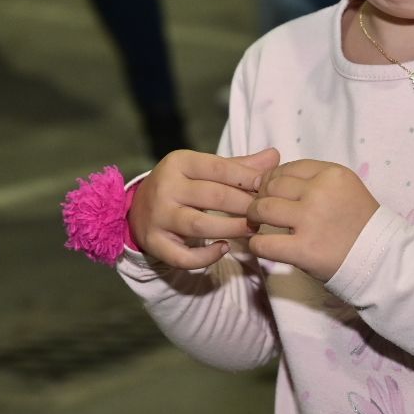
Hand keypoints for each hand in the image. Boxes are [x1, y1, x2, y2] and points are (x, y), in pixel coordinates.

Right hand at [129, 148, 279, 269]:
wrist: (138, 208)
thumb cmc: (183, 185)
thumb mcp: (204, 170)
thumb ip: (239, 166)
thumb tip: (275, 156)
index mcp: (179, 162)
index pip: (219, 167)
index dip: (247, 178)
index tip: (268, 188)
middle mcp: (165, 187)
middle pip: (213, 196)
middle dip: (245, 205)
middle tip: (265, 213)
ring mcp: (157, 216)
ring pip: (200, 225)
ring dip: (232, 229)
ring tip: (253, 230)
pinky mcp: (154, 243)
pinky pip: (183, 256)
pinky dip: (206, 257)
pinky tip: (224, 248)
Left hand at [247, 160, 380, 281]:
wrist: (381, 258)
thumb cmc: (361, 223)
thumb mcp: (346, 187)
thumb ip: (315, 180)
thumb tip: (270, 177)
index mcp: (332, 174)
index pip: (289, 168)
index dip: (274, 178)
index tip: (271, 191)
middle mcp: (320, 192)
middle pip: (273, 185)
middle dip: (261, 196)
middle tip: (261, 209)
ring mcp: (310, 220)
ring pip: (263, 209)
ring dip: (254, 216)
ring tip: (256, 224)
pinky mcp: (303, 249)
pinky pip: (264, 243)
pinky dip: (257, 244)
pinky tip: (261, 245)